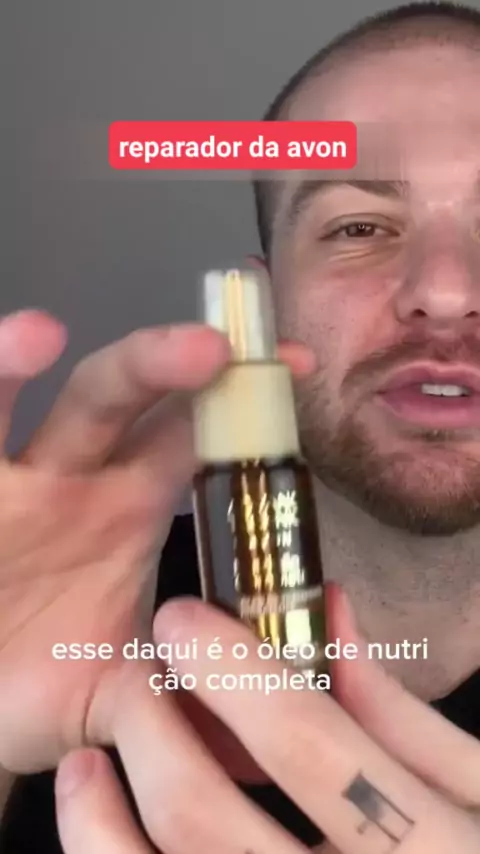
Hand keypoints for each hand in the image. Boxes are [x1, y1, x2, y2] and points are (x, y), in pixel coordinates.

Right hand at [0, 306, 314, 773]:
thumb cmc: (42, 681)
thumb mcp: (125, 690)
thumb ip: (190, 687)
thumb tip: (270, 710)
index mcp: (129, 507)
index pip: (194, 438)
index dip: (241, 403)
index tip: (294, 367)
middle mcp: (71, 478)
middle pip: (116, 398)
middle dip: (159, 364)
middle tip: (211, 348)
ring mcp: (6, 484)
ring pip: (10, 407)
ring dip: (18, 360)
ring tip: (40, 333)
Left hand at [53, 585, 478, 853]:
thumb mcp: (477, 790)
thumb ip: (404, 712)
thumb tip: (331, 610)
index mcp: (420, 848)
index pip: (306, 744)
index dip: (232, 670)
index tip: (181, 619)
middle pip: (202, 818)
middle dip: (151, 725)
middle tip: (138, 677)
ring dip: (96, 821)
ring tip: (85, 767)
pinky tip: (102, 830)